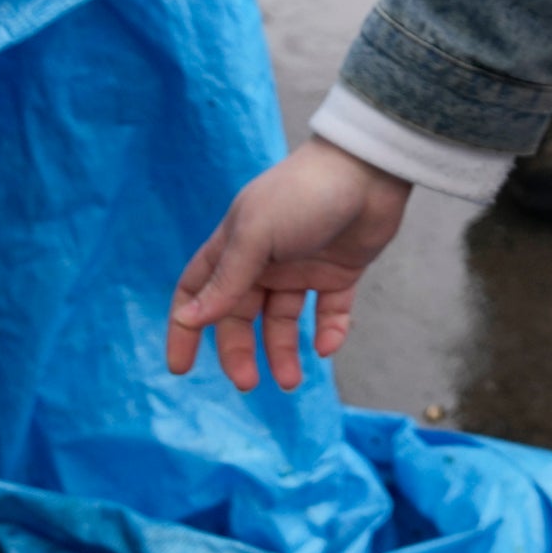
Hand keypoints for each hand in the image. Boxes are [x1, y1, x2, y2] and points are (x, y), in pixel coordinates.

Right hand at [167, 138, 409, 392]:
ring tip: (290, 381)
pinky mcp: (340, 273)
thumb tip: (191, 319)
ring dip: (283, 352)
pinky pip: (329, 314)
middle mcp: (266, 260)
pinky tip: (327, 346)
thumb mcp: (257, 234)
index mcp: (236, 245)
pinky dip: (328, 333)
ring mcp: (303, 268)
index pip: (198, 290)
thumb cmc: (304, 194)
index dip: (186, 326)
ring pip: (284, 322)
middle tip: (249, 383)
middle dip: (239, 351)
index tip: (181, 367)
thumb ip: (227, 279)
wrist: (370, 169)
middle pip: (240, 316)